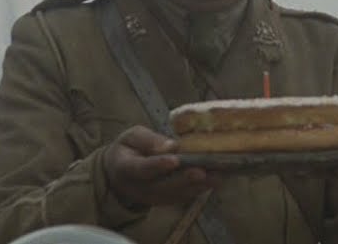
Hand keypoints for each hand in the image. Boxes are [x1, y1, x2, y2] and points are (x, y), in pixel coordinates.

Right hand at [104, 125, 219, 207]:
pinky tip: (217, 179)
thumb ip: (148, 140)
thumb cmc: (128, 150)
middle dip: (185, 179)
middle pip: (163, 186)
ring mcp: (153, 198)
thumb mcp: (131, 137)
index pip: (142, 168)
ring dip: (199, 186)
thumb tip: (170, 146)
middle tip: (203, 171)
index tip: (174, 160)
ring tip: (218, 175)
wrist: (119, 175)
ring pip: (177, 194)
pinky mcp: (166, 201)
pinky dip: (201, 189)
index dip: (158, 165)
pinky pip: (184, 197)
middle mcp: (140, 188)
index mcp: (126, 168)